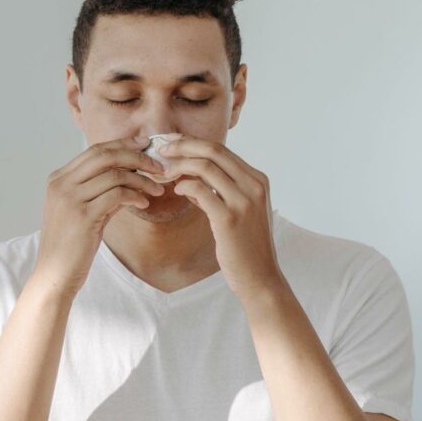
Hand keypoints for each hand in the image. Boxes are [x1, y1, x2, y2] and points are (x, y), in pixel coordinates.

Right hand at [32, 136, 166, 297]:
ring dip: (141, 180)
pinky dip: (135, 196)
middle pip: (105, 156)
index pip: (95, 150)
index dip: (123, 145)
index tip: (145, 145)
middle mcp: (61, 184)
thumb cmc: (71, 245)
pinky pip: (117, 195)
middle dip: (136, 157)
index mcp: (59, 179)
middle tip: (158, 166)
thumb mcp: (83, 211)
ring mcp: (70, 199)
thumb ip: (102, 191)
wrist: (54, 274)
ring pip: (114, 175)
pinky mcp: (83, 216)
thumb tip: (131, 177)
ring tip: (156, 189)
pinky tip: (144, 204)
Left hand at [160, 136, 283, 297]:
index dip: (193, 143)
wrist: (260, 277)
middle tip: (162, 150)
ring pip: (205, 167)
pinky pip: (200, 190)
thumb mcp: (239, 211)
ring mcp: (243, 201)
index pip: (222, 149)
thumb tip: (189, 177)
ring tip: (164, 173)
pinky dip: (183, 186)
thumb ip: (219, 191)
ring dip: (179, 166)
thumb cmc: (246, 246)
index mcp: (257, 180)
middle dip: (183, 146)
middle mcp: (254, 185)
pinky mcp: (229, 218)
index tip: (173, 144)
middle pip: (213, 151)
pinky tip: (176, 191)